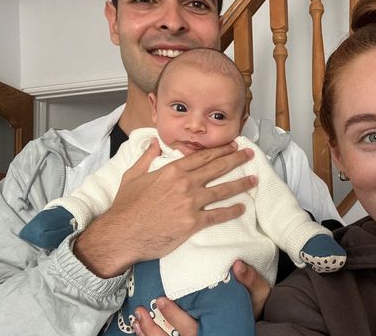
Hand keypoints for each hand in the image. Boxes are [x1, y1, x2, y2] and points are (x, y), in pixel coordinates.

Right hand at [74, 139, 256, 277]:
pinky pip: (217, 215)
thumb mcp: (132, 175)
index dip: (220, 150)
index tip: (233, 145)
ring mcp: (190, 203)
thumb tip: (155, 143)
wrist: (122, 233)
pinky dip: (231, 211)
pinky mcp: (192, 223)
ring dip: (240, 184)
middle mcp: (185, 184)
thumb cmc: (126, 206)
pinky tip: (242, 208)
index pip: (203, 156)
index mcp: (172, 170)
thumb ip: (146, 157)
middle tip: (249, 155)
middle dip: (236, 160)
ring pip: (222, 190)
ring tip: (253, 179)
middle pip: (217, 168)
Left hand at [131, 260, 270, 334]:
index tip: (161, 300)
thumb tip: (237, 265)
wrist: (253, 319)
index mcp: (217, 328)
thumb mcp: (258, 293)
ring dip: (149, 333)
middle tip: (141, 310)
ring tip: (137, 318)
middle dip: (154, 328)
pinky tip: (140, 327)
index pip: (191, 328)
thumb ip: (250, 280)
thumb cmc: (254, 306)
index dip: (174, 316)